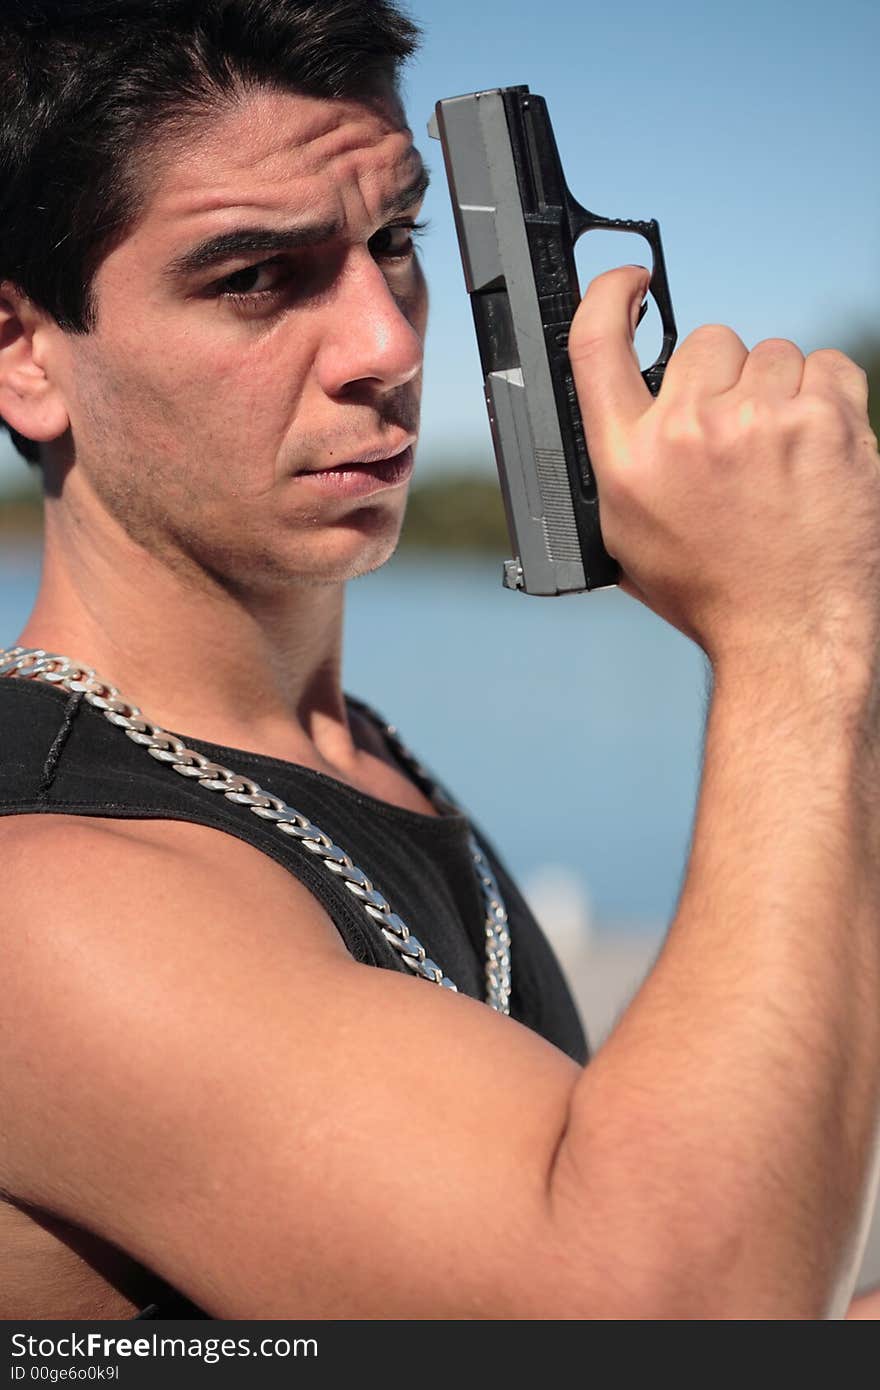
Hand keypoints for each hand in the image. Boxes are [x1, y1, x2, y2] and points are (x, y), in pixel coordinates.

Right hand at [569, 267, 879, 671]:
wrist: (791, 633)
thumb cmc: (714, 593)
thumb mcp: (630, 540)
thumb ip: (621, 466)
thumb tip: (623, 404)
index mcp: (627, 461)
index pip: (595, 345)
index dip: (608, 295)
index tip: (630, 283)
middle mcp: (686, 432)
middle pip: (705, 342)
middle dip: (723, 378)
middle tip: (740, 439)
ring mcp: (759, 421)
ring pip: (771, 354)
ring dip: (778, 391)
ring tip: (782, 456)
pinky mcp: (824, 420)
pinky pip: (826, 366)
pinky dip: (827, 397)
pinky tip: (817, 448)